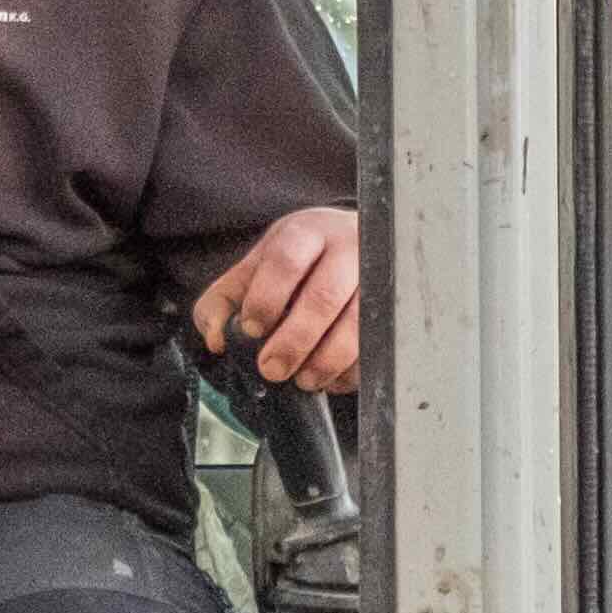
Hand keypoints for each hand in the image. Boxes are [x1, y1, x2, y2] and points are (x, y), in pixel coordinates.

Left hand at [189, 204, 365, 394]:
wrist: (349, 245)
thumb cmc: (295, 263)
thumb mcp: (254, 269)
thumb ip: (222, 301)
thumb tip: (217, 339)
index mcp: (307, 232)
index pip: (286, 260)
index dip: (266, 299)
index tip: (252, 330)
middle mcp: (347, 248)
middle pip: (325, 295)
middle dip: (295, 339)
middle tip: (272, 369)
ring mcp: (378, 277)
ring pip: (358, 323)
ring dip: (327, 359)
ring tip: (303, 380)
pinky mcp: (394, 309)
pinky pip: (378, 345)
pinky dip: (352, 370)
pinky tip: (329, 379)